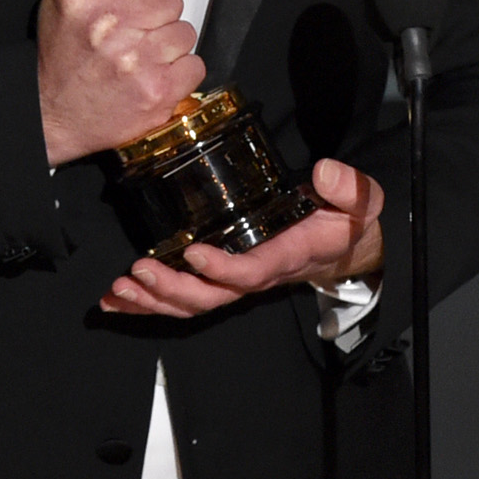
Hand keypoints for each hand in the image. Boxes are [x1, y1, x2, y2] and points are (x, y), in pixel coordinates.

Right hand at [37, 0, 204, 166]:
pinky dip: (180, 72)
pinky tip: (154, 74)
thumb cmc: (60, 60)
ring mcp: (137, 60)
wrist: (52, 115)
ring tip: (142, 55)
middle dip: (157, 13)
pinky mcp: (157, 91)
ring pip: (185, 31)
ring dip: (169, 43)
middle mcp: (110, 24)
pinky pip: (194, 65)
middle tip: (136, 30)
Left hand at [98, 157, 385, 318]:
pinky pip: (184, 298)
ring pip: (193, 304)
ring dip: (153, 300)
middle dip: (172, 289)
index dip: (223, 269)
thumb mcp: (360, 201)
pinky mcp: (222, 278)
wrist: (346, 245)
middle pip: (211, 298)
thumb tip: (325, 174)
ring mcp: (238, 282)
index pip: (253, 272)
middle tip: (138, 270)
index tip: (195, 253)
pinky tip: (118, 299)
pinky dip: (148, 302)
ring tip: (120, 288)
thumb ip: (349, 189)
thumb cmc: (346, 220)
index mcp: (288, 255)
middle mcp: (259, 276)